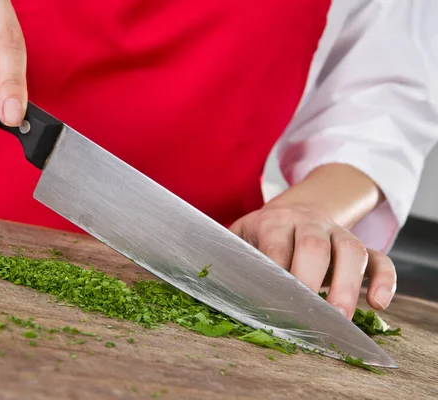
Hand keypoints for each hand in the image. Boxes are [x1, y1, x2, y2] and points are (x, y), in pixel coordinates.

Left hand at [230, 202, 396, 319]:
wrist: (295, 209)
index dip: (276, 270)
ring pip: (351, 250)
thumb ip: (227, 253)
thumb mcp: (240, 235)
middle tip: (307, 312)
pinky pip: (380, 258)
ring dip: (348, 284)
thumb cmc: (261, 234)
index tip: (272, 299)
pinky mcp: (359, 246)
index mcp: (274, 221)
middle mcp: (309, 223)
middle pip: (314, 244)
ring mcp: (337, 233)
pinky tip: (379, 304)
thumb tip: (202, 273)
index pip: (276, 242)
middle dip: (311, 278)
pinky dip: (385, 279)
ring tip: (341, 317)